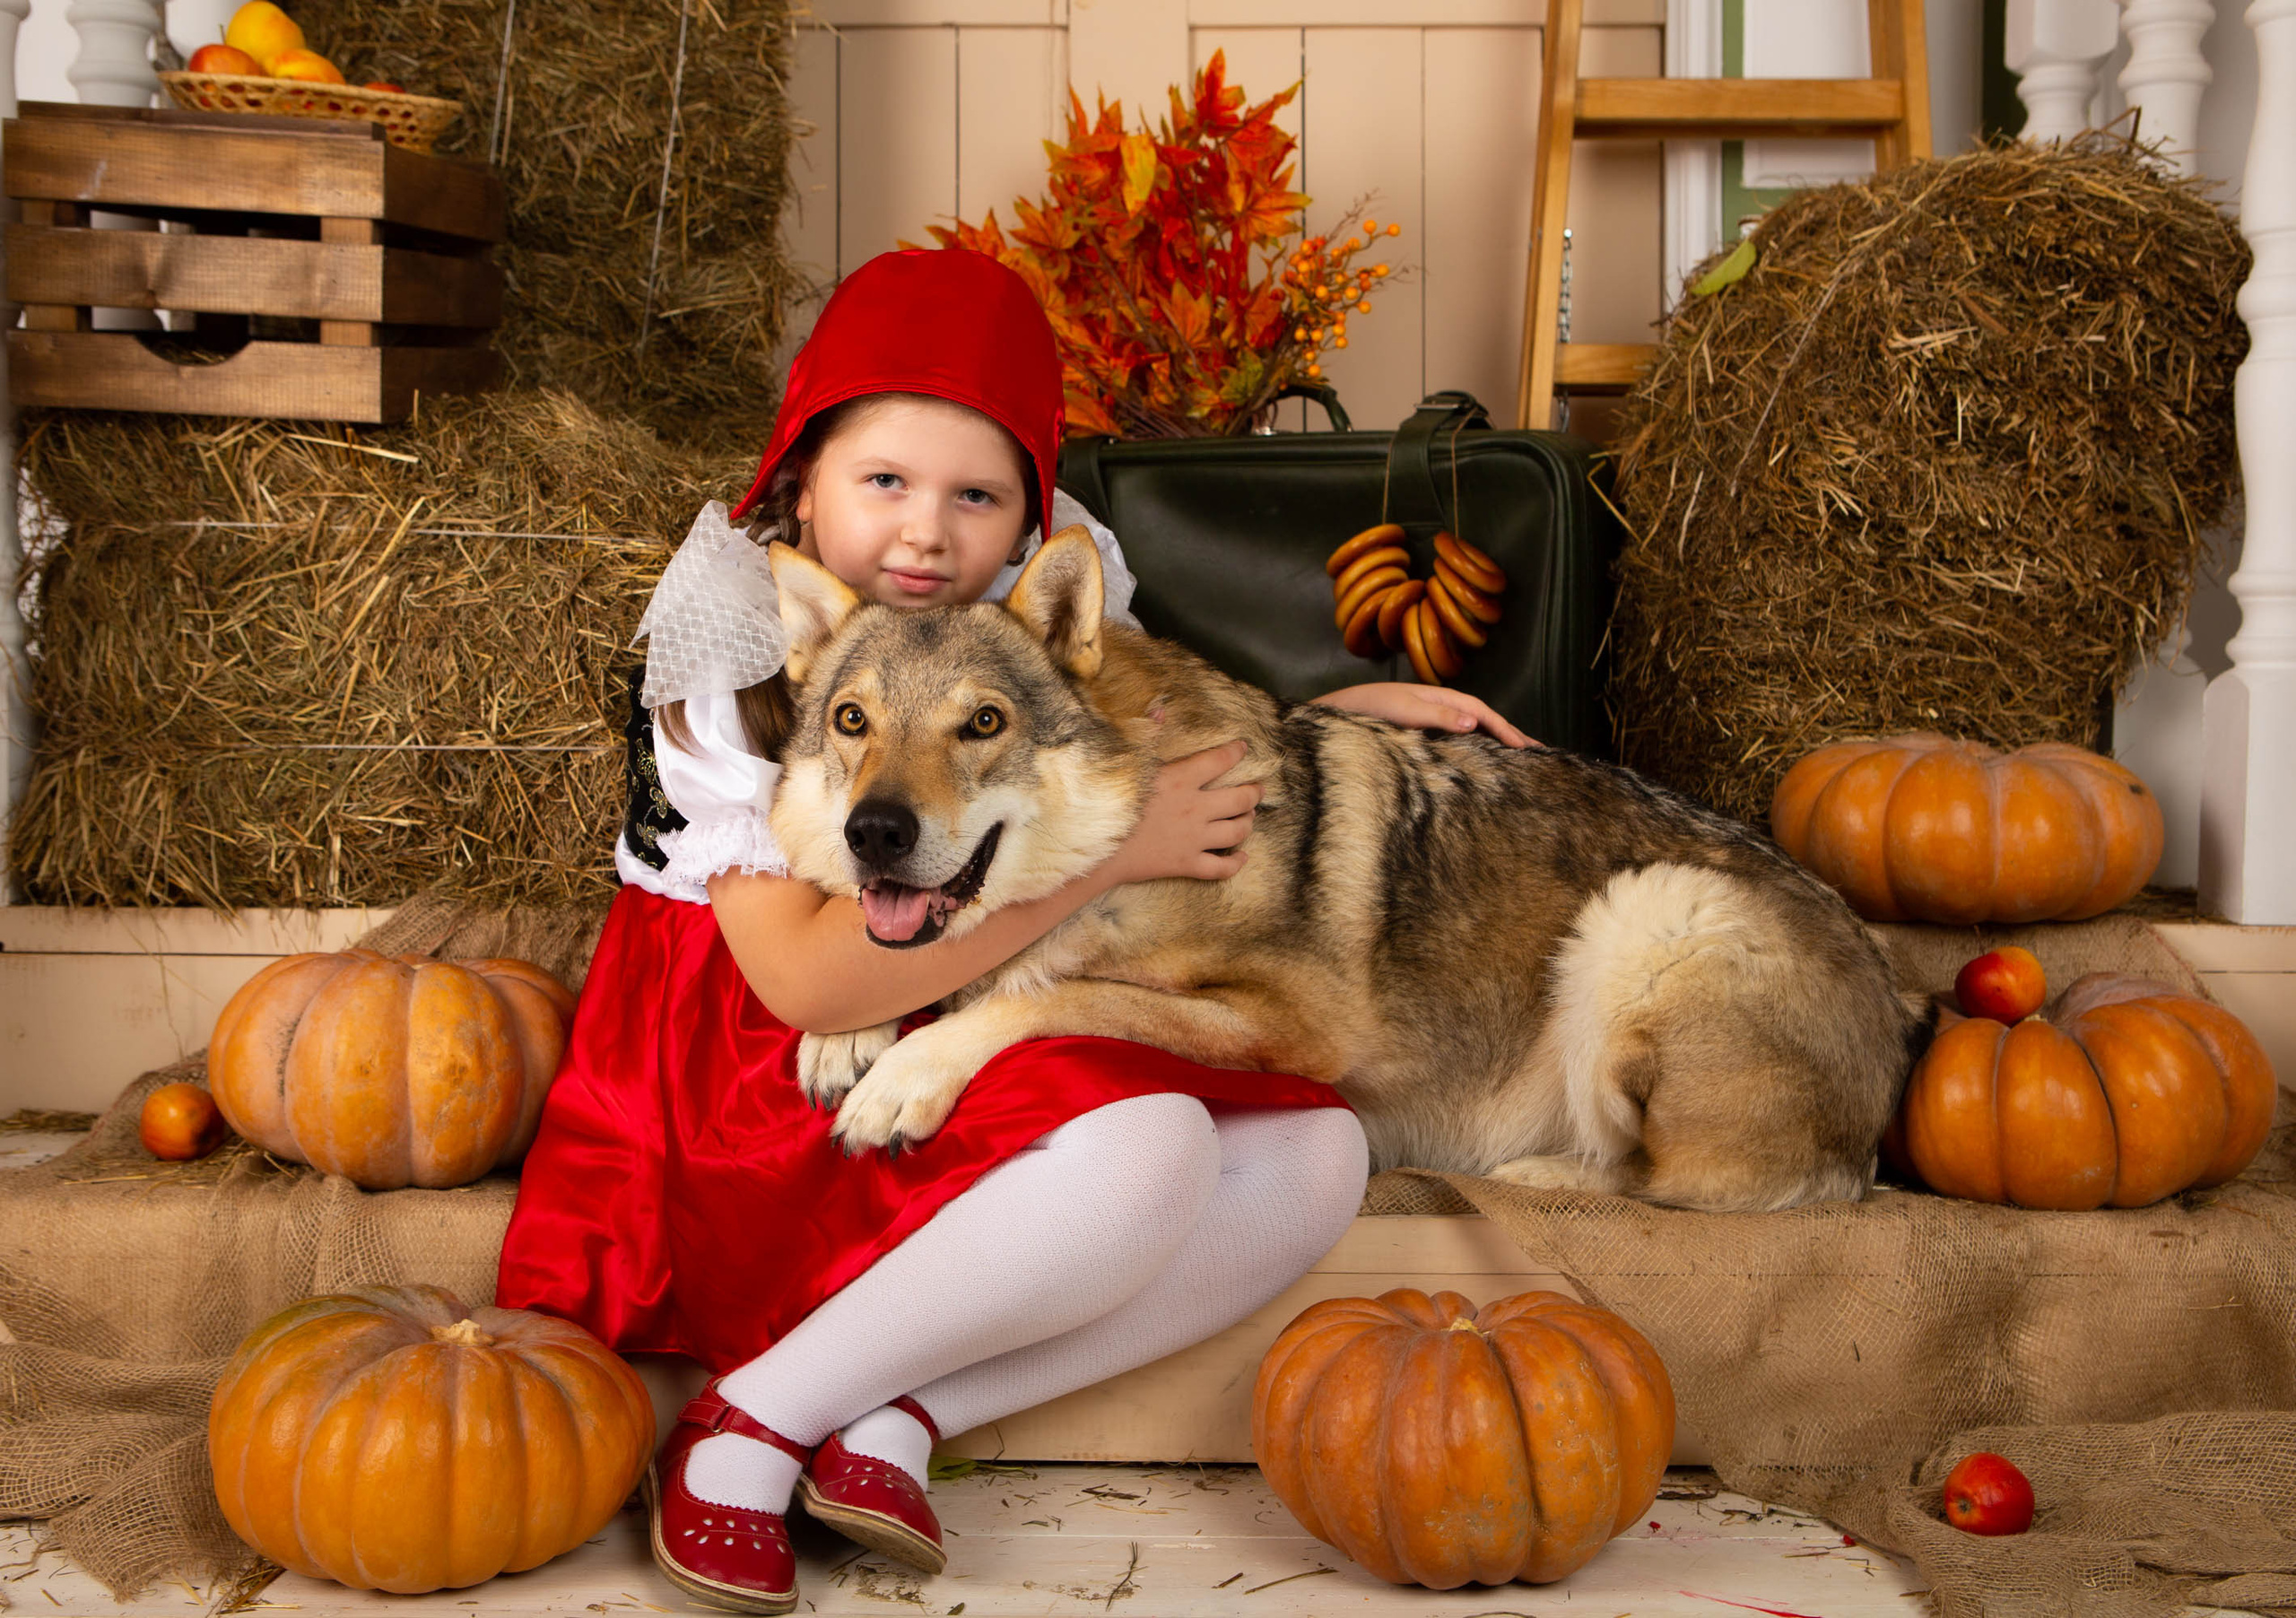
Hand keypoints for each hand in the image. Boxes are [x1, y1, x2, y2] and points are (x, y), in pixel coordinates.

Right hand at [1101, 740, 1258, 886]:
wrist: (1094, 846)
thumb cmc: (1108, 801)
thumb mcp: (1126, 762)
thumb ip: (1147, 736)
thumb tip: (1159, 710)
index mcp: (1181, 779)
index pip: (1219, 761)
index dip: (1235, 752)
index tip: (1243, 748)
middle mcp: (1195, 808)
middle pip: (1240, 799)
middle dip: (1253, 793)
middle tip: (1258, 789)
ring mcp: (1193, 839)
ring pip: (1236, 832)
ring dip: (1247, 823)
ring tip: (1249, 818)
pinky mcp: (1186, 864)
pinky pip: (1220, 868)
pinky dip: (1235, 864)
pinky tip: (1242, 858)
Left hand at [1314, 683, 1539, 747]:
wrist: (1341, 713)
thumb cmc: (1370, 709)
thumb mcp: (1406, 711)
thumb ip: (1439, 717)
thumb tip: (1475, 723)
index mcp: (1442, 698)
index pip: (1483, 713)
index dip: (1506, 730)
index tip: (1527, 748)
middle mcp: (1441, 707)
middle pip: (1484, 719)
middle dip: (1511, 734)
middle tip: (1538, 752)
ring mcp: (1433, 719)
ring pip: (1474, 729)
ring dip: (1496, 740)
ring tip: (1519, 756)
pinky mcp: (1423, 733)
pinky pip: (1459, 739)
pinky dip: (1477, 746)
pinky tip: (1482, 759)